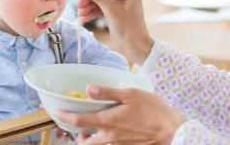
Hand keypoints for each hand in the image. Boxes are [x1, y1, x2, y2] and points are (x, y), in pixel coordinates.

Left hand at [56, 85, 185, 144]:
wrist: (172, 132)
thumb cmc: (154, 111)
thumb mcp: (131, 95)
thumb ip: (108, 92)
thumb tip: (89, 89)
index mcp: (108, 121)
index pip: (79, 122)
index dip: (65, 117)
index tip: (57, 112)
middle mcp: (109, 136)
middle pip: (83, 141)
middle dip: (77, 134)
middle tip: (78, 125)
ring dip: (90, 139)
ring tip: (93, 129)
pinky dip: (105, 141)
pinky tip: (113, 131)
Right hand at [77, 0, 153, 64]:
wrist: (135, 46)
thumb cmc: (128, 29)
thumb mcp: (111, 11)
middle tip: (79, 5)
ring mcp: (119, 3)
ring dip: (89, 5)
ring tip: (80, 14)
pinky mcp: (115, 11)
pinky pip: (101, 7)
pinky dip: (93, 12)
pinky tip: (84, 17)